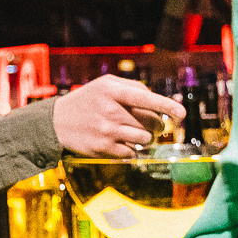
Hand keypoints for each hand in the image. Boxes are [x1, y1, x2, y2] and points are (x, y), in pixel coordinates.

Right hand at [52, 75, 184, 157]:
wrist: (56, 122)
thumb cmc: (87, 101)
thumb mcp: (105, 85)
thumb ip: (132, 87)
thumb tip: (158, 100)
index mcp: (111, 91)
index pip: (145, 98)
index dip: (166, 106)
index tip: (181, 113)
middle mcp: (110, 110)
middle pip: (150, 122)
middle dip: (157, 126)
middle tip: (153, 126)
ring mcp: (107, 131)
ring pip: (144, 139)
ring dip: (145, 139)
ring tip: (134, 134)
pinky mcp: (104, 148)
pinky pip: (132, 153)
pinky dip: (132, 149)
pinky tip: (120, 142)